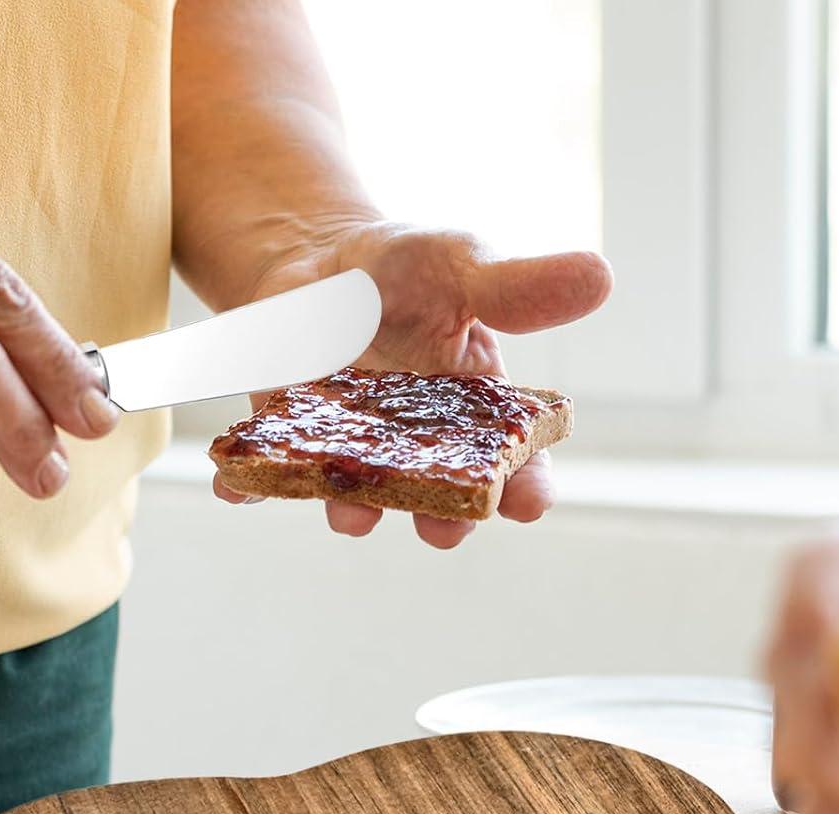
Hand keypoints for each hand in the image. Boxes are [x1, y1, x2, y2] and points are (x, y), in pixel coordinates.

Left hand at [213, 223, 611, 548]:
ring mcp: (350, 450)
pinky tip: (235, 486)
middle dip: (442, 516)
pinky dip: (248, 481)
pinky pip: (267, 470)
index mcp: (472, 415)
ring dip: (355, 508)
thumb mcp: (463, 264)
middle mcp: (415, 448)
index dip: (525, 487)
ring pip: (358, 493)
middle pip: (438, 495)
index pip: (514, 463)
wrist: (315, 259)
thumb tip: (603, 277)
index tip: (529, 502)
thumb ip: (519, 288)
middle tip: (444, 529)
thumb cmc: (405, 268)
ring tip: (353, 513)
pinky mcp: (286, 439)